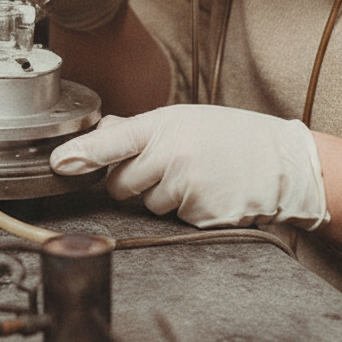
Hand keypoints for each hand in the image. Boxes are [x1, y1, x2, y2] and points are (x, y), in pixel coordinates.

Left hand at [49, 104, 328, 229]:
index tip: (60, 163)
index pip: (114, 140)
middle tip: (164, 168)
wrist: (282, 163)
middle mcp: (171, 155)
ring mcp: (185, 187)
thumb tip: (101, 129)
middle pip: (120, 185)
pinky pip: (172, 221)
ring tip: (195, 178)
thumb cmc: (233, 137)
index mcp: (165, 126)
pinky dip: (184, 212)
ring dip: (162, 199)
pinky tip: (207, 194)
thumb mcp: (186, 119)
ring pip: (146, 206)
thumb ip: (141, 129)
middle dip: (133, 183)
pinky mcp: (198, 216)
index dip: (83, 154)